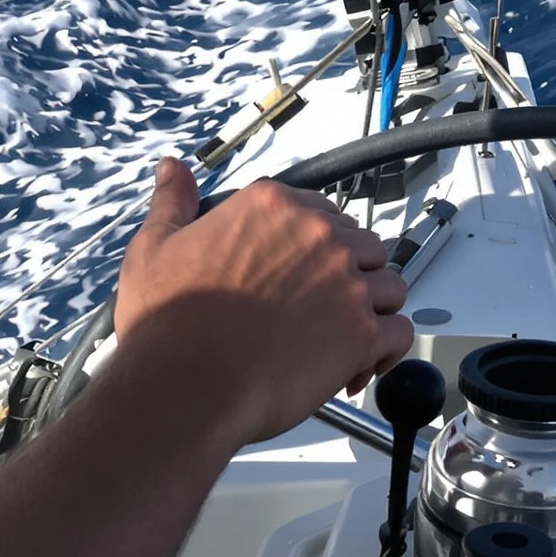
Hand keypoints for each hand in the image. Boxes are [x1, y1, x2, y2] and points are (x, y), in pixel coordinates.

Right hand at [112, 160, 412, 447]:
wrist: (181, 387)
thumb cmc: (167, 326)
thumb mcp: (156, 248)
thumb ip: (174, 202)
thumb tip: (172, 169)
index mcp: (273, 207)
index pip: (326, 214)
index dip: (319, 249)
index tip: (305, 275)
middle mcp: (317, 235)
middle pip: (363, 247)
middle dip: (349, 278)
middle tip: (318, 314)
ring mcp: (345, 282)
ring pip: (388, 287)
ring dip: (371, 312)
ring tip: (340, 341)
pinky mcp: (360, 331)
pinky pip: (399, 333)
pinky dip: (387, 352)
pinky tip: (359, 368)